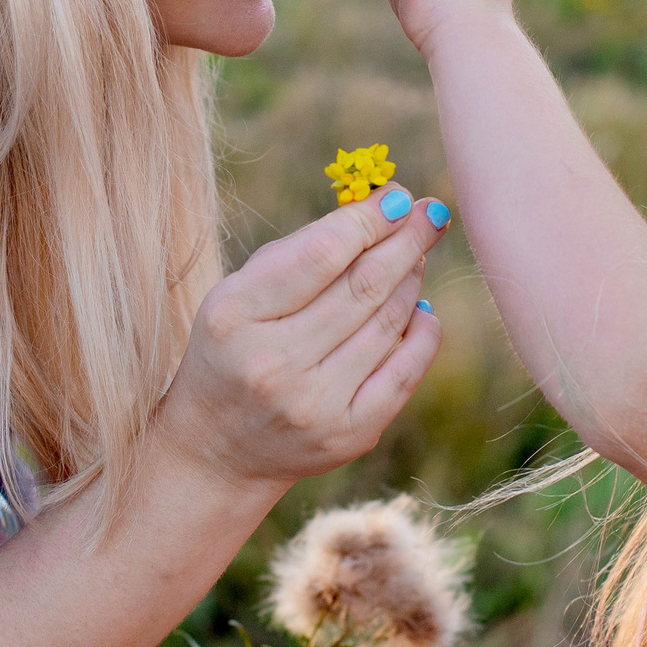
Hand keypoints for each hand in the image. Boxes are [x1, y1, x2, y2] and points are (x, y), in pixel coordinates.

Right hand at [157, 184, 449, 492]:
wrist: (215, 450)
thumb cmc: (233, 350)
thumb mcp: (236, 296)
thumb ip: (298, 253)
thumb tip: (381, 211)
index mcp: (235, 316)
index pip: (320, 254)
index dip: (369, 220)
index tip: (400, 196)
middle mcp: (274, 363)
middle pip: (362, 287)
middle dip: (406, 242)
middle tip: (431, 214)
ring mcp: (314, 404)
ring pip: (387, 324)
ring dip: (412, 281)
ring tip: (416, 256)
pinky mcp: (348, 435)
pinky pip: (404, 372)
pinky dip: (423, 333)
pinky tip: (423, 308)